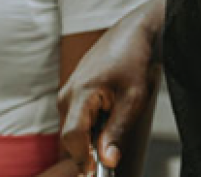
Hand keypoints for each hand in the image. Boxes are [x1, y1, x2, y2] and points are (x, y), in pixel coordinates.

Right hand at [58, 0, 163, 173]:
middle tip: (112, 157)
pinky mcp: (72, 95)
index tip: (98, 172)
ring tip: (114, 129)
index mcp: (81, 93)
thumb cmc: (133, 61)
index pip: (72, 137)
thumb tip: (108, 160)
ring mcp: (67, 94)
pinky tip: (107, 120)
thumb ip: (117, 131)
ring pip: (73, 131)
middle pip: (70, 138)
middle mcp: (67, 94)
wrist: (130, 36)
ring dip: (90, 139)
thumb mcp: (133, 99)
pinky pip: (75, 121)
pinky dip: (89, 129)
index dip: (84, 159)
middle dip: (88, 152)